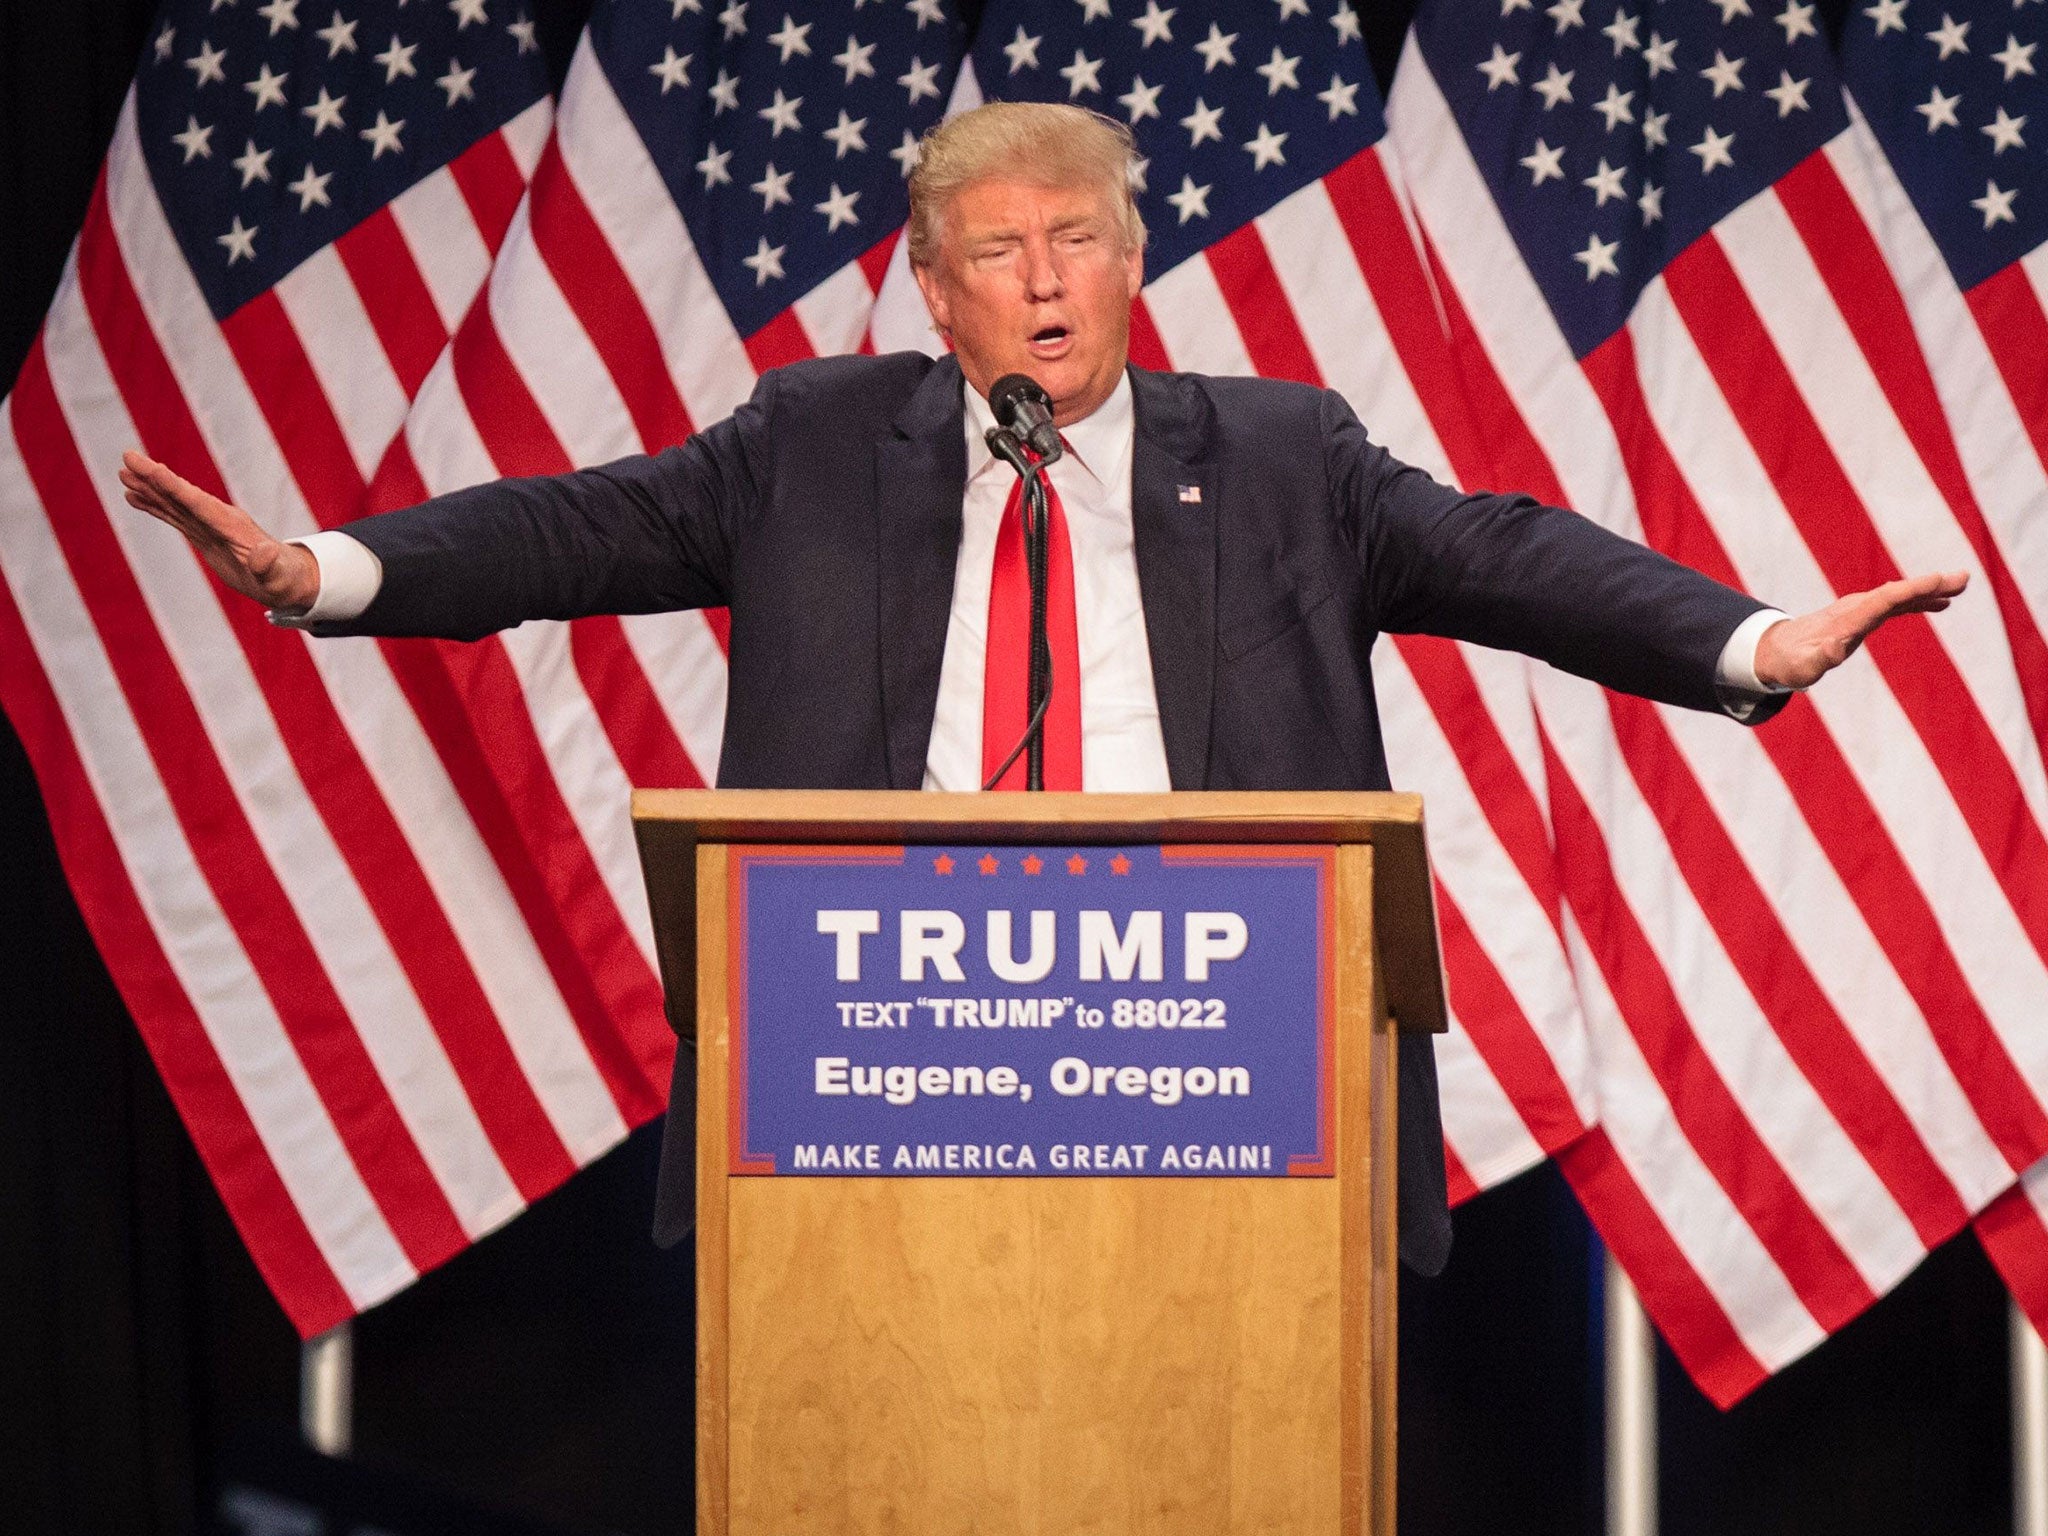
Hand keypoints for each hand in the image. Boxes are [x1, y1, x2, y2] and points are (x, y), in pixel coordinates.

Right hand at [118, 450, 319, 611]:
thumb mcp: (279, 577)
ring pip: (174, 503)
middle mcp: (218, 519)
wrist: (288, 580)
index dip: (173, 485)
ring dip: (149, 488)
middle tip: (127, 456)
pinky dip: (154, 506)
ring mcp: (210, 526)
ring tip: (122, 473)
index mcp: (231, 525)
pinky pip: (175, 517)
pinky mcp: (204, 535)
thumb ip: (270, 565)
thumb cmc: (285, 580)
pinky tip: (134, 497)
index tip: (151, 468)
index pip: (197, 502)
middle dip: (154, 477)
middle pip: (181, 495)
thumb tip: (265, 554)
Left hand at [1753, 570, 1969, 690]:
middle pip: (1896, 592)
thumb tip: (1834, 647)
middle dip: (1928, 585)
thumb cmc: (1791, 663)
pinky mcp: (1862, 616)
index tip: (1937, 580)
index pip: (1883, 600)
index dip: (1911, 590)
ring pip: (1899, 596)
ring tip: (1961, 586)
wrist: (1776, 651)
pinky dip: (1918, 601)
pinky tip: (1940, 603)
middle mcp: (1855, 609)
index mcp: (1847, 621)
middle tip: (1963, 579)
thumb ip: (1818, 659)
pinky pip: (1895, 605)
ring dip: (1929, 590)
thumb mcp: (1802, 668)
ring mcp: (1859, 610)